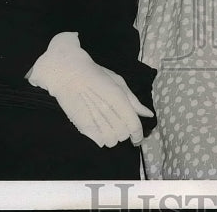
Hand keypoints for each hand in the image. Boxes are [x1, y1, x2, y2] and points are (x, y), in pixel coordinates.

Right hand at [27, 32, 153, 147]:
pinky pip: (98, 142)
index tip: (137, 139)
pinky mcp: (82, 126)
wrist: (68, 73)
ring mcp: (94, 119)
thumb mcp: (118, 82)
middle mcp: (107, 111)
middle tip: (118, 123)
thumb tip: (148, 114)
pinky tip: (98, 128)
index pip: (134, 125)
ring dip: (112, 136)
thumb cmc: (95, 74)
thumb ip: (133, 100)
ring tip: (107, 125)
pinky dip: (100, 138)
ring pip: (111, 141)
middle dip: (124, 132)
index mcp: (119, 98)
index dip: (138, 135)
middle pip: (123, 135)